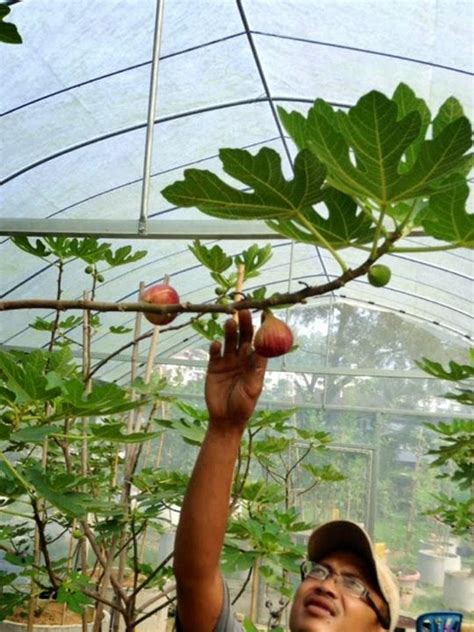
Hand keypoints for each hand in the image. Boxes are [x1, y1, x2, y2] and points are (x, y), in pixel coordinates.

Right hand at [205, 310, 266, 429]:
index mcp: (255, 363)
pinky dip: (215, 347)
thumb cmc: (243, 405)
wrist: (225, 419)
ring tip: (229, 322)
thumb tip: (261, 352)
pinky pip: (214, 353)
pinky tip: (216, 345)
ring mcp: (228, 361)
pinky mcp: (214, 366)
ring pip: (229, 341)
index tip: (264, 314)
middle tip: (243, 312)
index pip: (260, 342)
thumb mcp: (252, 388)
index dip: (262, 328)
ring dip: (230, 331)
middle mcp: (242, 358)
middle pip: (244, 337)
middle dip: (244, 324)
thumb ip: (255, 370)